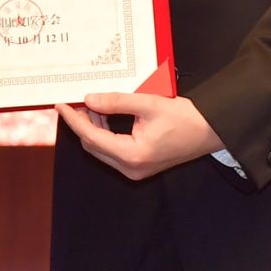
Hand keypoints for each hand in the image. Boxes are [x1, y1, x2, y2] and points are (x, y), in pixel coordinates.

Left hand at [56, 92, 221, 181]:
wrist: (210, 132)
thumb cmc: (186, 118)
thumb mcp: (148, 103)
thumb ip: (116, 102)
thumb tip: (89, 100)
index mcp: (132, 155)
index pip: (91, 137)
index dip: (74, 120)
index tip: (61, 105)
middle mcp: (131, 168)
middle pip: (93, 146)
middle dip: (82, 124)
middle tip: (76, 101)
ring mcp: (135, 170)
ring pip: (102, 149)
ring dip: (93, 128)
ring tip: (92, 105)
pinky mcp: (140, 166)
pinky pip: (113, 151)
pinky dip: (105, 134)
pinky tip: (105, 116)